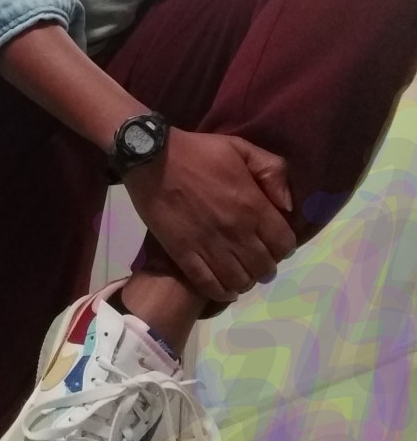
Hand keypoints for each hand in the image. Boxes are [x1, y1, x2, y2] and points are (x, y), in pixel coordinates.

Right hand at [123, 129, 296, 303]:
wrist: (153, 159)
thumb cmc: (199, 152)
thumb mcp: (242, 148)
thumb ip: (272, 172)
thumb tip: (287, 205)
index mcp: (253, 206)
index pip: (284, 244)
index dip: (284, 246)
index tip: (276, 243)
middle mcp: (236, 232)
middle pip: (264, 267)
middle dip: (266, 266)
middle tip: (258, 260)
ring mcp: (209, 246)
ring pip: (240, 280)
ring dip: (246, 280)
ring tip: (242, 274)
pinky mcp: (184, 254)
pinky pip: (209, 285)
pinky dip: (222, 292)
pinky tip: (226, 289)